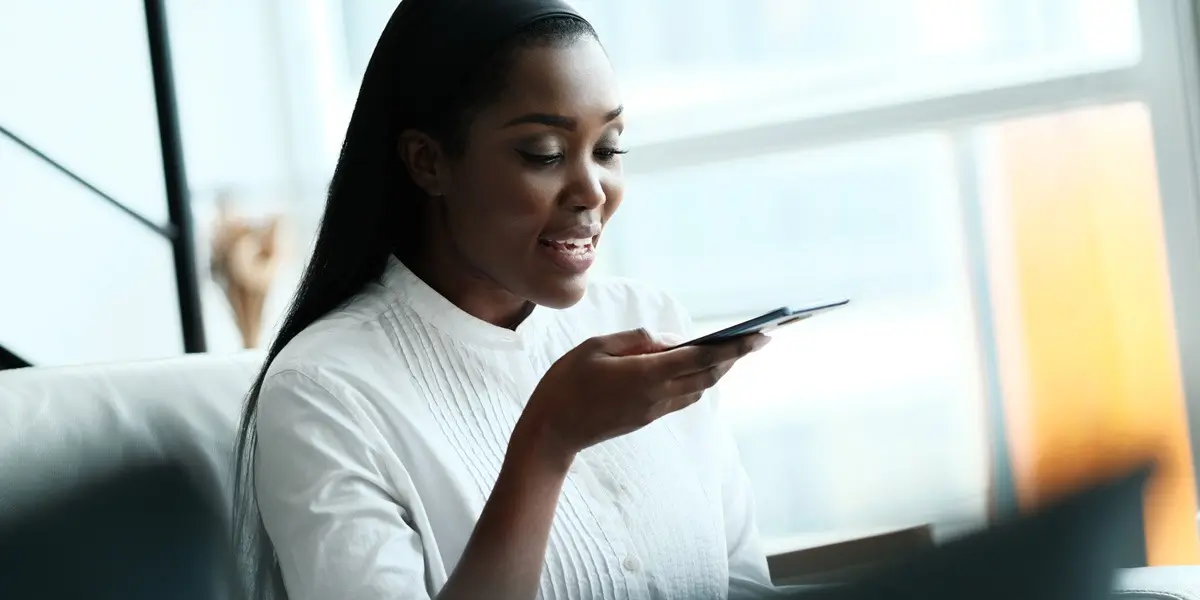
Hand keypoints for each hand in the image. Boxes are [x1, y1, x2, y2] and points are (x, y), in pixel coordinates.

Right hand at [513, 328, 768, 464]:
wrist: (552, 432)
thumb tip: (670, 341)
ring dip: (718, 370)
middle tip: (757, 339)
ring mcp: (654, 410)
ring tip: (732, 351)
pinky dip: (698, 381)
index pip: (703, 358)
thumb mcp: (596, 346)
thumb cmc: (567, 382)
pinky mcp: (647, 418)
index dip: (736, 347)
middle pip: (708, 375)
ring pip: (699, 388)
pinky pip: (683, 398)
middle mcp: (658, 395)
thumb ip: (637, 340)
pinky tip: (697, 369)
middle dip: (736, 357)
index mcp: (648, 374)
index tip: (761, 335)